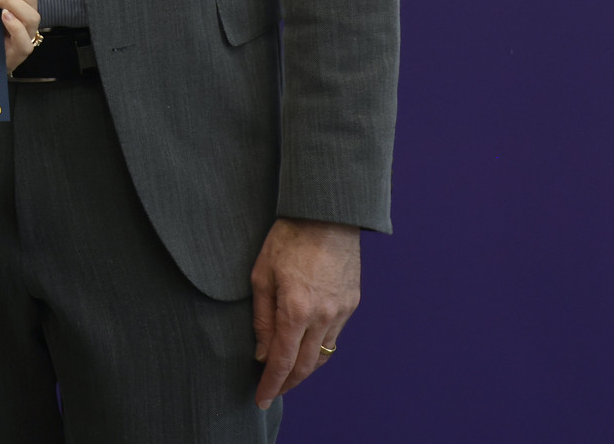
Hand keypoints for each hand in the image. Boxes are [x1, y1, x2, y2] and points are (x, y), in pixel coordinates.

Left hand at [250, 217, 360, 408]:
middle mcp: (323, 317)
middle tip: (272, 391)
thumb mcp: (261, 275)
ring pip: (323, 356)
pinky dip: (319, 349)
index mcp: (296, 310)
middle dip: (287, 383)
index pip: (282, 361)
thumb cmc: (288, 239)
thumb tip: (262, 352)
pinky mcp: (352, 304)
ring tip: (287, 374)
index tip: (261, 398)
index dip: (271, 384)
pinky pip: (334, 337)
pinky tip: (306, 348)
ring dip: (304, 369)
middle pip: (305, 366)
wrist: (327, 215)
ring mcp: (341, 312)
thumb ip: (261, 318)